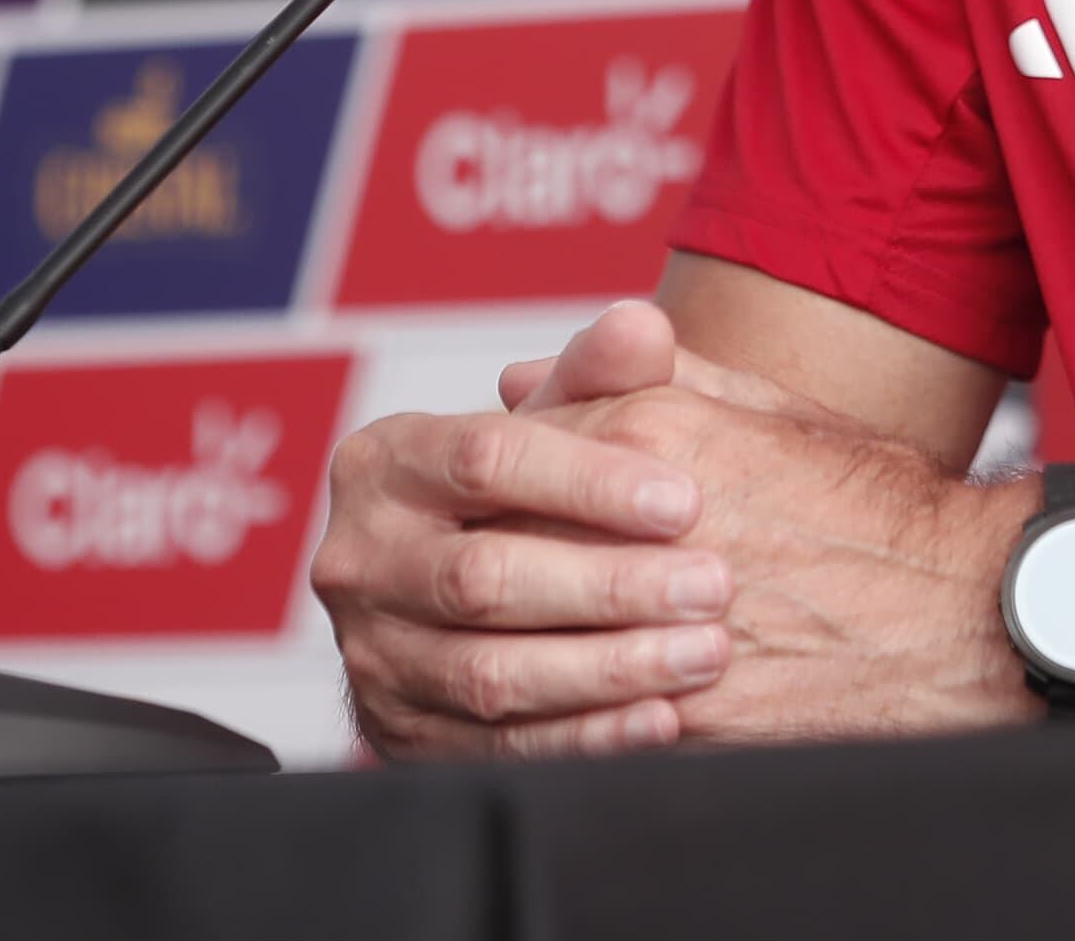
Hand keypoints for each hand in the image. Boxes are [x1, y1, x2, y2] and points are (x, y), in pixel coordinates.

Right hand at [313, 301, 738, 759]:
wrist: (468, 591)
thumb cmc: (526, 486)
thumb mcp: (553, 420)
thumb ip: (599, 374)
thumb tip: (643, 326)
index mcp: (384, 463)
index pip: (485, 460)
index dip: (590, 481)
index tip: (686, 498)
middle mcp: (361, 560)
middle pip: (484, 577)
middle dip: (609, 585)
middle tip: (713, 585)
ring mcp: (372, 655)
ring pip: (490, 672)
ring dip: (608, 668)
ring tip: (703, 652)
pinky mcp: (398, 734)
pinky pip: (497, 747)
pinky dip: (585, 738)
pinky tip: (660, 719)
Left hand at [515, 317, 1033, 747]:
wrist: (965, 612)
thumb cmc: (876, 508)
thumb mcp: (766, 411)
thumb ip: (640, 383)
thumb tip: (523, 380)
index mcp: (656, 435)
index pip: (510, 454)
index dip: (492, 488)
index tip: (492, 511)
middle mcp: (644, 524)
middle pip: (497, 551)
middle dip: (479, 575)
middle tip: (474, 594)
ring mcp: (658, 627)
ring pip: (520, 648)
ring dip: (503, 657)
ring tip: (506, 661)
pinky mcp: (684, 717)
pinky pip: (575, 729)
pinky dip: (555, 727)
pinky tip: (561, 717)